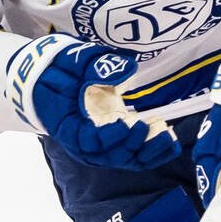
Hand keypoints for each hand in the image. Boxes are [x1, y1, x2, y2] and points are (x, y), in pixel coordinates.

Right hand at [7, 35, 180, 167]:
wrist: (49, 78)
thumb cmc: (58, 70)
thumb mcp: (70, 62)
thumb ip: (94, 66)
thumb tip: (128, 69)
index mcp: (68, 127)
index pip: (89, 142)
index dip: (108, 137)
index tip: (126, 122)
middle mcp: (84, 143)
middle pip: (111, 156)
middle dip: (133, 144)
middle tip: (150, 125)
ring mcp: (101, 144)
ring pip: (126, 159)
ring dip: (149, 152)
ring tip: (168, 137)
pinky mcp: (114, 140)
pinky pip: (134, 153)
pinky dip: (153, 150)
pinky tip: (171, 142)